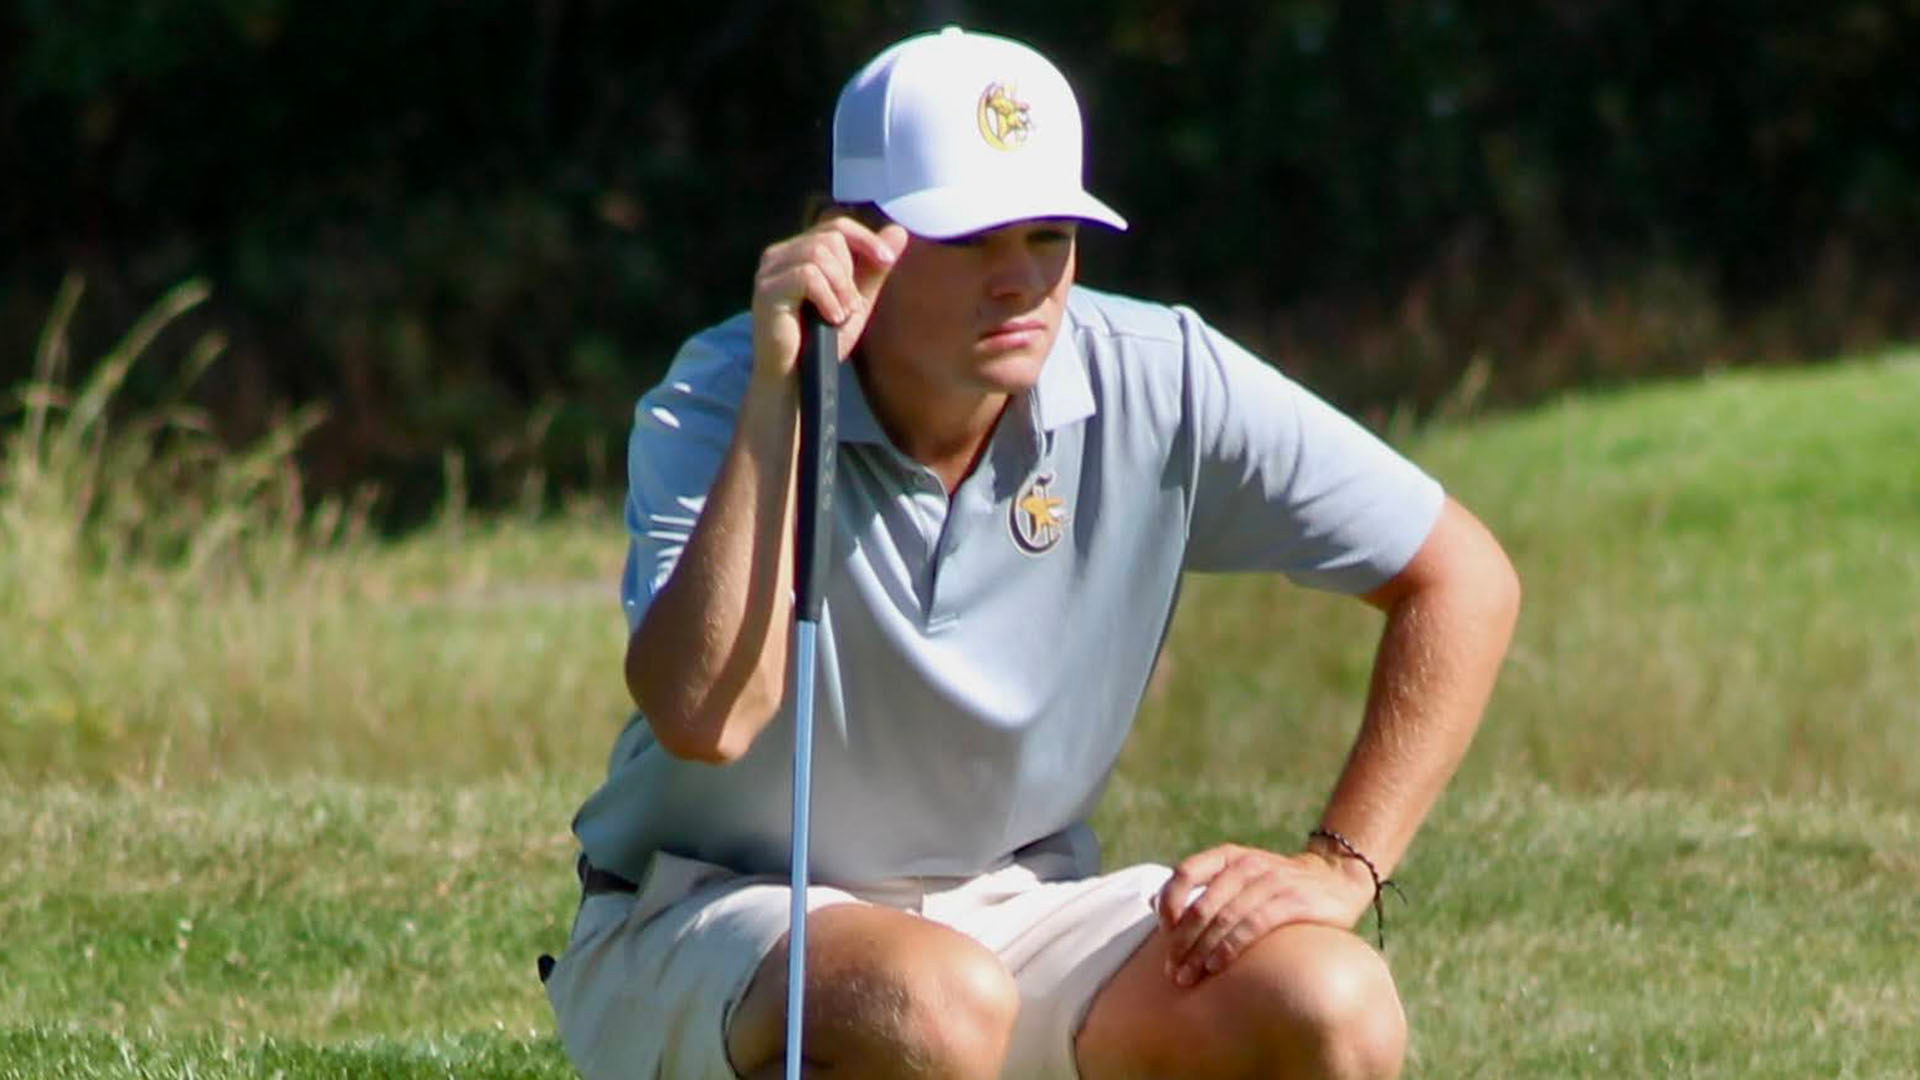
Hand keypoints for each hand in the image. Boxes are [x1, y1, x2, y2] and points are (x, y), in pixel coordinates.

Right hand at [751, 215, 909, 379]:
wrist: (798, 378)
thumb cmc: (822, 341)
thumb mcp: (855, 301)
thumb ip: (874, 268)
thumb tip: (899, 230)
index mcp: (798, 252)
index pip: (836, 226)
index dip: (865, 238)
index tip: (888, 259)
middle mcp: (779, 255)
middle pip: (830, 237)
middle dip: (850, 273)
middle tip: (850, 306)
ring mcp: (769, 271)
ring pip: (818, 253)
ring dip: (841, 287)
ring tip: (840, 315)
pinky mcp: (766, 290)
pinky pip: (807, 276)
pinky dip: (827, 298)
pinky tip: (829, 319)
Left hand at [1155, 842, 1376, 986]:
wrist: (1337, 879)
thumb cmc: (1276, 887)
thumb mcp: (1240, 878)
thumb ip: (1202, 888)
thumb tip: (1152, 904)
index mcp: (1229, 856)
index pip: (1186, 872)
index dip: (1169, 902)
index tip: (1162, 932)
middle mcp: (1248, 864)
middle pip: (1202, 905)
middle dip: (1182, 942)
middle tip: (1172, 972)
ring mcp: (1272, 880)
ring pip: (1225, 917)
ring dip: (1202, 951)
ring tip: (1188, 977)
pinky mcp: (1295, 900)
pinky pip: (1254, 924)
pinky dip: (1231, 946)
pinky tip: (1217, 966)